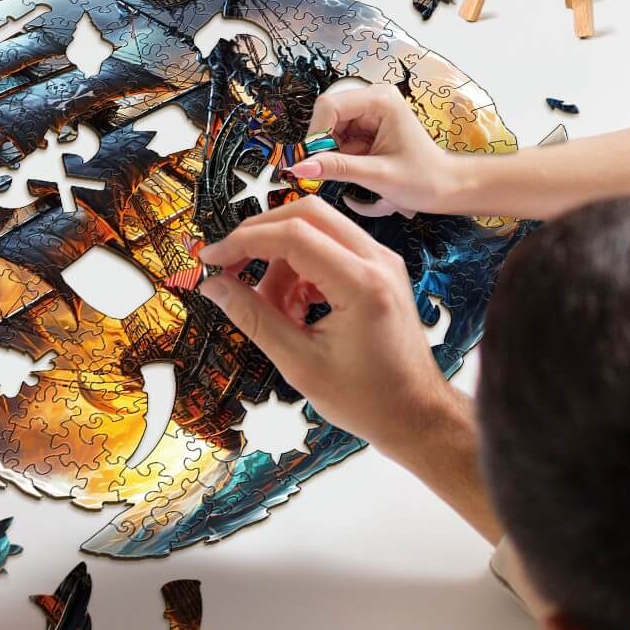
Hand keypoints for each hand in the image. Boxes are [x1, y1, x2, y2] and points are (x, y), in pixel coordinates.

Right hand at [199, 197, 451, 456]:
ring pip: (318, 228)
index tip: (212, 259)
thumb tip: (214, 286)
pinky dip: (303, 268)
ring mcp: (382, 261)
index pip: (293, 235)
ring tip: (270, 308)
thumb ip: (254, 319)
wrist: (417, 414)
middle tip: (230, 268)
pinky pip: (331, 247)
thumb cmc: (367, 399)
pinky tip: (293, 309)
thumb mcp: (300, 364)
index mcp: (362, 284)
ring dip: (282, 258)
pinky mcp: (379, 269)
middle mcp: (377, 260)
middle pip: (306, 214)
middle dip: (260, 236)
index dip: (244, 241)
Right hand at [289, 81, 457, 216]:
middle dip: (322, 144)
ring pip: (329, 128)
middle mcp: (374, 100)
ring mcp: (370, 113)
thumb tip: (299, 168)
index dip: (315, 134)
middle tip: (326, 171)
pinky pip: (338, 138)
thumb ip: (337, 168)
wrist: (445, 187)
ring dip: (330, 152)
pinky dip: (338, 155)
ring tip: (352, 170)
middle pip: (327, 115)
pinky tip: (356, 168)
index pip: (329, 106)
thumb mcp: (377, 176)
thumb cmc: (423, 179)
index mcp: (380, 100)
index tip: (309, 162)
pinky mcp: (367, 127)